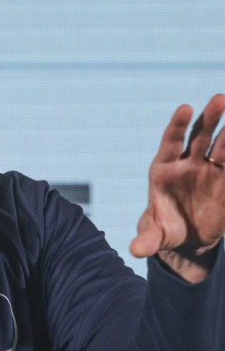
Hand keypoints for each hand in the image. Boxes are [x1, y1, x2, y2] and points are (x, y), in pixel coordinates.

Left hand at [130, 94, 224, 278]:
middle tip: (220, 99)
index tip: (185, 108)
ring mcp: (209, 171)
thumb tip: (135, 251)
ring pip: (222, 146)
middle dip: (209, 118)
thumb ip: (147, 240)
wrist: (186, 239)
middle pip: (199, 136)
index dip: (177, 126)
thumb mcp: (155, 236)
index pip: (171, 142)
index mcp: (163, 170)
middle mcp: (187, 165)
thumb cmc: (164, 230)